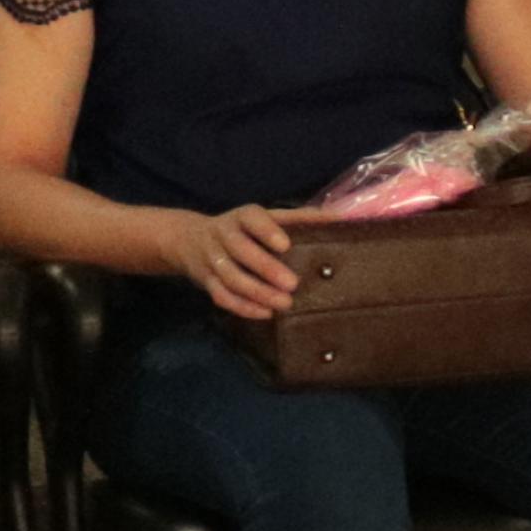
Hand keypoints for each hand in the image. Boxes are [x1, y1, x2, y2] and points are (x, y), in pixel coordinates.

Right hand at [179, 203, 301, 324]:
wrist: (190, 240)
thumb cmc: (245, 229)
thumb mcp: (267, 218)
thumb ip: (299, 218)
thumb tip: (340, 217)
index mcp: (241, 217)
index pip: (251, 219)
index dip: (266, 231)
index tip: (285, 245)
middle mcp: (223, 235)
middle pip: (240, 250)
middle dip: (265, 268)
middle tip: (293, 284)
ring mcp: (212, 259)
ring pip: (230, 277)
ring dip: (256, 292)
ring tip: (284, 304)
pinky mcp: (206, 281)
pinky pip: (221, 296)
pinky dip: (242, 307)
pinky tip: (265, 314)